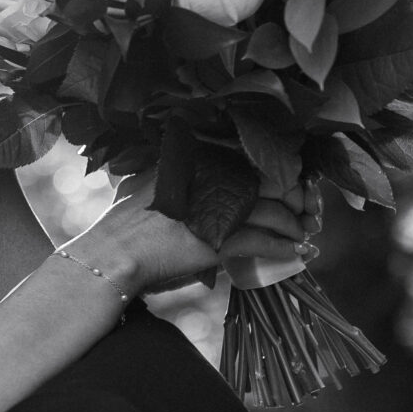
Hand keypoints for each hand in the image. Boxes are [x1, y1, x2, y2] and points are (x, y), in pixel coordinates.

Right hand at [71, 172, 313, 295]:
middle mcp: (211, 173)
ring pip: (275, 210)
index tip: (288, 188)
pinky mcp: (221, 236)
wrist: (111, 255)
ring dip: (293, 226)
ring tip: (299, 237)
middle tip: (301, 213)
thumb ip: (178, 178)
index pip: (252, 157)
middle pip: (272, 179)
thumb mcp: (148, 185)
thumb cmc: (123, 227)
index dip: (277, 173)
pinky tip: (293, 254)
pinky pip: (266, 240)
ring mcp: (217, 204)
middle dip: (294, 198)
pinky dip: (283, 248)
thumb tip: (199, 182)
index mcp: (196, 157)